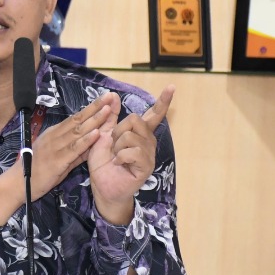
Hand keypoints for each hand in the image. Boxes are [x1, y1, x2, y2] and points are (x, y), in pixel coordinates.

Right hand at [0, 96, 114, 226]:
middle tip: (109, 96)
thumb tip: (92, 143)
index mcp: (54, 133)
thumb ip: (76, 151)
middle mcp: (55, 136)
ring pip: (78, 130)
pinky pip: (74, 148)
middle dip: (95, 107)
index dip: (90, 108)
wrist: (18, 184)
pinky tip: (96, 133)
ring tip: (107, 109)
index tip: (103, 98)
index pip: (75, 118)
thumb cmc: (37, 172)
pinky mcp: (57, 160)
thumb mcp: (58, 157)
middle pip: (78, 119)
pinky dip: (86, 140)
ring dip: (94, 119)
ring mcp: (56, 146)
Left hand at [87, 88, 173, 223]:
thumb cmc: (104, 164)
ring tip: (116, 158)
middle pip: (135, 119)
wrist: (102, 187)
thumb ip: (110, 117)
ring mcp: (149, 154)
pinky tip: (118, 164)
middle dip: (117, 131)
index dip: (163, 101)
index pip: (154, 114)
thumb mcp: (103, 136)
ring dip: (117, 147)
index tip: (172, 87)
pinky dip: (120, 156)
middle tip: (114, 147)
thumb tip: (113, 95)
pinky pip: (133, 151)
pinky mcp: (146, 166)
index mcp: (140, 133)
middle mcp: (148, 141)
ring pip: (131, 136)